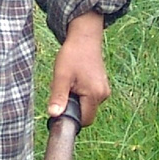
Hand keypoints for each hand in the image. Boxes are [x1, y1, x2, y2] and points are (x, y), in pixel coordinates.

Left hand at [48, 11, 110, 127]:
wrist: (84, 38)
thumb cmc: (72, 55)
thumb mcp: (61, 76)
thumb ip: (58, 97)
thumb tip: (53, 115)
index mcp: (95, 95)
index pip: (84, 121)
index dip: (70, 117)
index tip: (60, 105)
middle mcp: (103, 95)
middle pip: (85, 114)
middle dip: (72, 107)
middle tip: (64, 89)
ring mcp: (104, 91)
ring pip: (86, 106)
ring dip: (75, 100)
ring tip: (69, 82)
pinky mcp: (102, 87)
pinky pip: (89, 98)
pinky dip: (80, 94)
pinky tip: (75, 81)